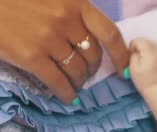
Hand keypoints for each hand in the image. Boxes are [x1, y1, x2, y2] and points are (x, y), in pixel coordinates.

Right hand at [0, 0, 129, 104]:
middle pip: (93, 56)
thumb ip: (67, 6)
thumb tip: (83, 29)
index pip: (110, 33)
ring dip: (79, 82)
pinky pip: (58, 82)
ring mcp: (50, 40)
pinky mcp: (32, 58)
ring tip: (74, 86)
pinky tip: (65, 97)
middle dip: (93, 70)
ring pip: (77, 71)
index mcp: (74, 2)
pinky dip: (65, 93)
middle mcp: (66, 21)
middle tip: (86, 75)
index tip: (124, 67)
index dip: (121, 54)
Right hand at [129, 38, 156, 91]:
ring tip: (143, 58)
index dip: (133, 45)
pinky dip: (151, 51)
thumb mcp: (133, 68)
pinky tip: (149, 60)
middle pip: (146, 40)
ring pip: (151, 43)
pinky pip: (156, 48)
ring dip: (146, 48)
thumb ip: (132, 55)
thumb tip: (134, 50)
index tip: (131, 54)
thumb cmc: (144, 79)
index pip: (139, 40)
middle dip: (139, 45)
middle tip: (136, 56)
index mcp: (149, 50)